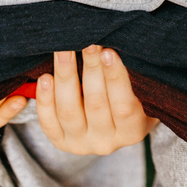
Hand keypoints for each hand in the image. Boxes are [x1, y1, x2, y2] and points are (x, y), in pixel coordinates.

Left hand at [36, 45, 158, 154]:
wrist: (113, 125)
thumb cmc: (132, 100)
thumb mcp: (141, 93)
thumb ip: (132, 76)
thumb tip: (115, 44)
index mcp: (132, 131)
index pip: (123, 106)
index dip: (115, 78)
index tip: (109, 52)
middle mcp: (106, 142)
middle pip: (95, 104)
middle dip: (90, 69)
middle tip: (87, 42)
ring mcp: (81, 144)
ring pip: (68, 111)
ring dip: (65, 77)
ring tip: (64, 51)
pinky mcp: (60, 141)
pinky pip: (48, 122)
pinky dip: (45, 99)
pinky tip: (45, 77)